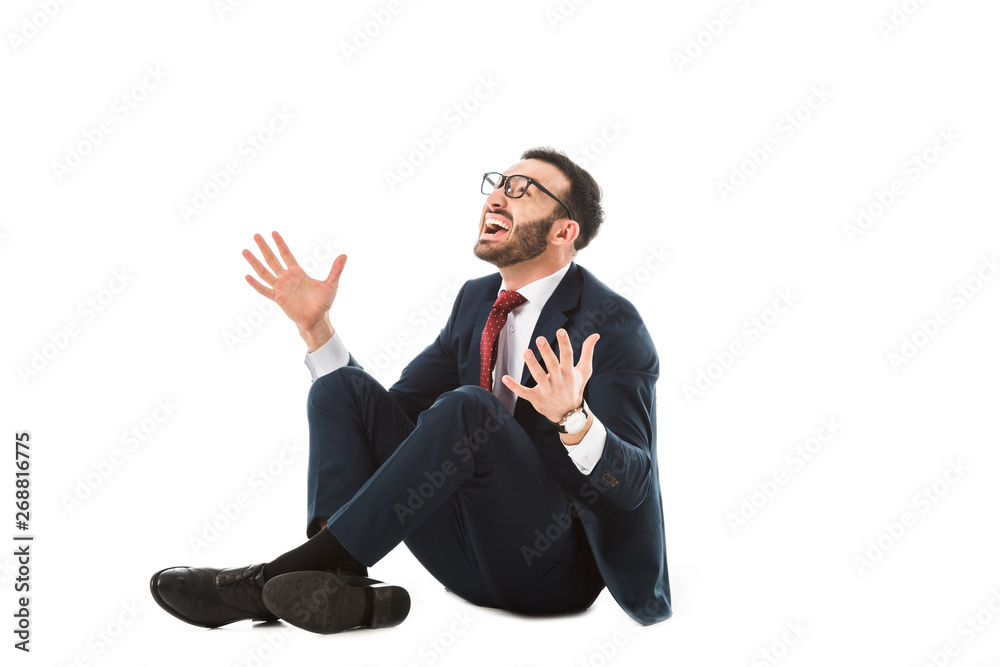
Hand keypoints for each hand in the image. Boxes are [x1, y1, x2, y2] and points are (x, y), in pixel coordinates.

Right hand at [242, 232, 346, 350]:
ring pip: (265, 272)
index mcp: (298, 273)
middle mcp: (287, 278)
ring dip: (255, 262)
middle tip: (256, 236)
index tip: (273, 233)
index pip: (287, 254)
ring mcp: (281, 288)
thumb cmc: (323, 303)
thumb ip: (336, 269)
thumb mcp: (331, 284)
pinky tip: (247, 276)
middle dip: (264, 248)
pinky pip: (264, 290)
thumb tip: (344, 255)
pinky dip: (256, 284)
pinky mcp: (278, 299)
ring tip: (245, 251)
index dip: (280, 244)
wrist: (318, 319)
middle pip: (273, 259)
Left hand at [501, 328, 599, 423]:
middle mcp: (559, 381)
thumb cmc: (575, 388)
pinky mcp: (536, 398)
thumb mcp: (584, 371)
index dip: (564, 343)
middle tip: (540, 339)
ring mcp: (547, 390)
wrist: (570, 414)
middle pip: (552, 364)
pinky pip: (524, 392)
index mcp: (569, 372)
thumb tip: (595, 335)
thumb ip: (588, 352)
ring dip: (532, 364)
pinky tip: (505, 378)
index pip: (568, 355)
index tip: (561, 331)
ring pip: (539, 376)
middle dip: (546, 352)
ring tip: (526, 352)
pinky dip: (514, 386)